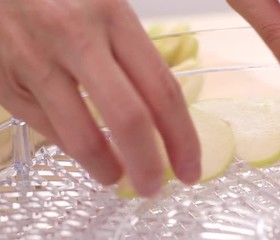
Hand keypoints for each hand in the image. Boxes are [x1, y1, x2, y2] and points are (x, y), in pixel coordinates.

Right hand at [0, 0, 199, 196]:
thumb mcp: (105, 7)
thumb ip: (132, 54)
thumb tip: (159, 110)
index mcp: (114, 18)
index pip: (163, 91)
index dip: (182, 138)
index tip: (189, 168)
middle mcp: (77, 40)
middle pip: (128, 120)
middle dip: (148, 164)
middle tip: (155, 185)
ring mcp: (37, 62)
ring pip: (80, 137)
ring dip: (106, 168)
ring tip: (117, 176)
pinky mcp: (5, 82)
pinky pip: (47, 130)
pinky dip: (73, 148)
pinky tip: (84, 149)